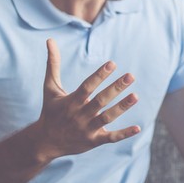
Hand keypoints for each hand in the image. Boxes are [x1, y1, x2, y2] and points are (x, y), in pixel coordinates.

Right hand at [35, 39, 140, 161]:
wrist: (45, 142)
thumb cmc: (50, 111)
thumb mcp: (50, 88)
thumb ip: (53, 64)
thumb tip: (50, 40)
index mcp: (71, 102)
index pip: (87, 87)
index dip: (99, 75)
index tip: (112, 64)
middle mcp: (80, 115)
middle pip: (100, 101)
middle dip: (115, 88)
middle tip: (131, 76)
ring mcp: (87, 129)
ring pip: (107, 118)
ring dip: (122, 107)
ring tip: (136, 96)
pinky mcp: (94, 141)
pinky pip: (111, 138)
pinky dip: (124, 134)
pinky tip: (138, 128)